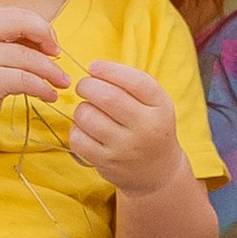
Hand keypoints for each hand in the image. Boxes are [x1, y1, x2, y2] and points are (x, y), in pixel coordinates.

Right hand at [0, 8, 67, 140]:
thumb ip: (6, 43)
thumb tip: (46, 40)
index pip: (12, 13)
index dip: (36, 24)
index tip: (50, 43)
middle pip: (20, 24)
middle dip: (46, 37)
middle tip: (58, 56)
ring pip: (26, 57)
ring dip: (50, 71)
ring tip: (61, 82)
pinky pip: (24, 81)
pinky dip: (42, 88)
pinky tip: (49, 95)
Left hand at [67, 61, 187, 196]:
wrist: (157, 171)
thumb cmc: (149, 126)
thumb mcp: (155, 103)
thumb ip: (131, 83)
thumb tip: (94, 69)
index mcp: (160, 107)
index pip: (135, 81)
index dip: (109, 70)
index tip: (94, 67)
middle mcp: (145, 128)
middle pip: (107, 97)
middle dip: (87, 85)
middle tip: (84, 86)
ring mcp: (125, 148)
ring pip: (87, 116)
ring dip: (81, 108)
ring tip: (88, 110)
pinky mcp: (107, 163)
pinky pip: (78, 138)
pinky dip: (76, 129)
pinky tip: (85, 129)